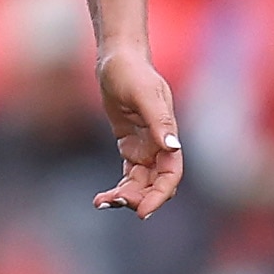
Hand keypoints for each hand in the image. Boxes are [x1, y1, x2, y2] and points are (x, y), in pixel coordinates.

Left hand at [93, 47, 182, 217]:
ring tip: (102, 202)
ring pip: (142, 184)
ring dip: (126, 197)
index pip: (171, 174)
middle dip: (139, 198)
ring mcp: (146, 148)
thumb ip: (158, 120)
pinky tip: (101, 199)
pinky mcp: (130, 147)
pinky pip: (129, 176)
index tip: (142, 212)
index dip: (160, 195)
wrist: (117, 61)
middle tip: (112, 202)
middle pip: (156, 184)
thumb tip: (172, 147)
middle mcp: (160, 145)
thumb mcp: (144, 94)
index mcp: (168, 136)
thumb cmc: (132, 73)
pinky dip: (118, 189)